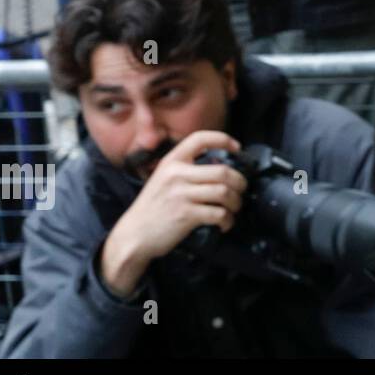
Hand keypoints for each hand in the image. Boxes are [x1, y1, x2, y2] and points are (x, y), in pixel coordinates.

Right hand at [99, 130, 247, 297]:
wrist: (133, 236)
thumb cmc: (152, 208)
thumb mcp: (162, 179)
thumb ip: (185, 170)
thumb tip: (219, 168)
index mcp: (171, 162)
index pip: (199, 139)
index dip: (222, 139)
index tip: (237, 148)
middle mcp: (176, 175)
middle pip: (223, 171)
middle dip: (240, 182)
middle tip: (242, 189)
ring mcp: (181, 195)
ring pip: (224, 192)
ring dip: (236, 202)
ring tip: (234, 208)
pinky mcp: (185, 215)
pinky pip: (218, 214)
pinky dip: (227, 220)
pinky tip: (225, 223)